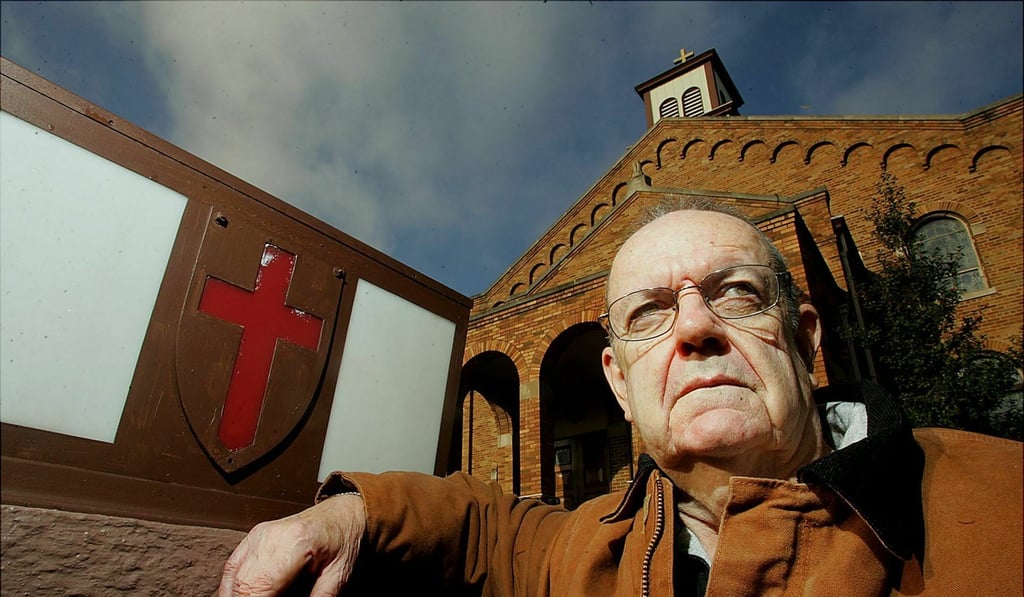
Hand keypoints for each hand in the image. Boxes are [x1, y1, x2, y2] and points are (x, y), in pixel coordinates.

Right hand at [218, 494, 364, 596]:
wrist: (342, 514)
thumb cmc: (343, 540)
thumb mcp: (338, 576)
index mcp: (295, 542)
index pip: (258, 587)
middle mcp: (271, 536)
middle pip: (241, 583)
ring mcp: (259, 534)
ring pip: (232, 576)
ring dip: (238, 594)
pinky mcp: (253, 537)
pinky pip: (232, 568)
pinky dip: (234, 587)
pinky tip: (244, 594)